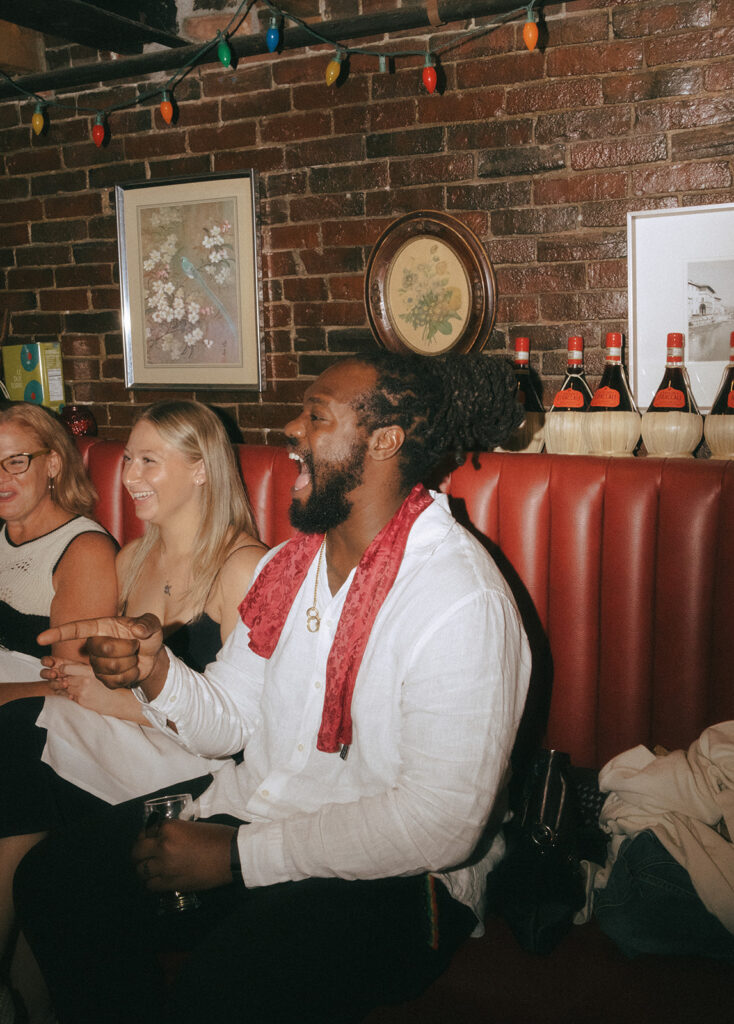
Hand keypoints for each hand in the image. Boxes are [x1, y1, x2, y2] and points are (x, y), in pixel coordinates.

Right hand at [37, 614, 167, 692]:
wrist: (152, 657)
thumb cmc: (147, 636)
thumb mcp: (152, 625)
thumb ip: (147, 624)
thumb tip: (137, 630)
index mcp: (101, 628)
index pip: (76, 630)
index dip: (58, 633)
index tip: (41, 638)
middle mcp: (94, 645)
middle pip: (101, 651)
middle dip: (125, 649)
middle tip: (135, 645)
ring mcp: (97, 664)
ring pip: (108, 668)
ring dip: (129, 663)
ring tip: (133, 657)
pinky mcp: (104, 680)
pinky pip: (114, 682)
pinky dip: (130, 676)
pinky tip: (132, 669)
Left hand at [41, 657, 131, 715]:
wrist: (115, 699)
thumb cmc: (105, 683)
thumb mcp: (94, 671)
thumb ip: (79, 667)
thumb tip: (61, 666)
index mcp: (88, 670)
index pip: (64, 668)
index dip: (62, 670)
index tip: (65, 671)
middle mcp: (84, 680)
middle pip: (63, 678)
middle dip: (66, 679)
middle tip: (73, 680)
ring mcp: (82, 691)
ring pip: (66, 687)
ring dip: (69, 688)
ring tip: (80, 688)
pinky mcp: (81, 700)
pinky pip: (70, 696)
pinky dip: (73, 695)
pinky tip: (82, 694)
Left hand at [132, 819, 235, 891]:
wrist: (232, 855)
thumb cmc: (217, 836)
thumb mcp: (191, 826)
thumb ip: (174, 832)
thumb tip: (162, 838)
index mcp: (169, 828)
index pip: (146, 831)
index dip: (146, 835)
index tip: (148, 838)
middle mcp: (163, 846)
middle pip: (137, 851)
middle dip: (138, 853)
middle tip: (143, 854)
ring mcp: (165, 866)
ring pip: (141, 870)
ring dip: (143, 869)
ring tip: (149, 868)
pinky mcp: (171, 883)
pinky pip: (150, 885)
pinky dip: (151, 882)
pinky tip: (156, 880)